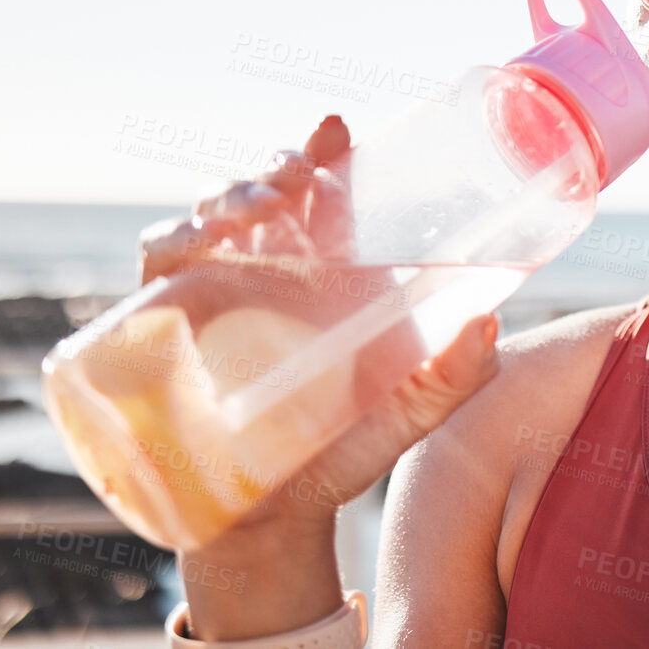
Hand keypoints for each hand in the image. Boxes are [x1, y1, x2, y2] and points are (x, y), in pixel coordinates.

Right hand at [135, 116, 502, 537]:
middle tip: (298, 178)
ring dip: (229, 193)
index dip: (325, 152)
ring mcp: (220, 288)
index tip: (336, 130)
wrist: (273, 520)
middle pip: (265, 188)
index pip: (324, 193)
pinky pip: (158, 260)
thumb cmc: (346, 454)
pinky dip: (171, 237)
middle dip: (276, 166)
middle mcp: (274, 269)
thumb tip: (490, 326)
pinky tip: (194, 241)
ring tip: (261, 206)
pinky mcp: (171, 319)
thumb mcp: (410, 416)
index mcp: (331, 272)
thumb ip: (453, 378)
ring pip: (211, 212)